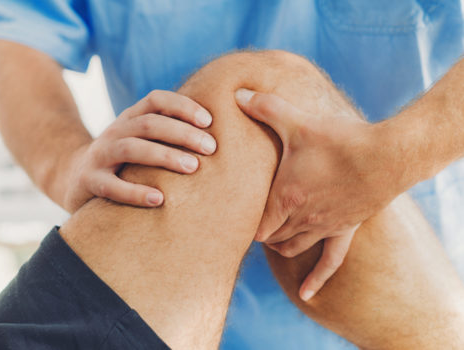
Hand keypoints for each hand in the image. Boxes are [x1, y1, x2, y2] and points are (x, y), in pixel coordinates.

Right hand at [63, 90, 216, 212]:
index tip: (209, 121)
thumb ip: (168, 136)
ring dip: (164, 156)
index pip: (156, 100)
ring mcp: (100, 155)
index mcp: (131, 118)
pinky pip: (111, 186)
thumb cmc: (125, 161)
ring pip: (131, 148)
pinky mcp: (89, 181)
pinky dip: (135, 192)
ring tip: (193, 167)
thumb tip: (217, 139)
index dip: (183, 106)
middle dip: (182, 133)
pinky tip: (160, 199)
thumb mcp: (142, 141)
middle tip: (211, 148)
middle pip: (149, 123)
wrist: (75, 177)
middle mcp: (115, 131)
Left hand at [236, 88, 400, 300]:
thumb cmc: (339, 139)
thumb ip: (265, 107)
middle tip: (253, 221)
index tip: (237, 214)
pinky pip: (330, 262)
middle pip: (270, 237)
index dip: (243, 222)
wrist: (386, 155)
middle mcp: (301, 218)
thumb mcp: (297, 120)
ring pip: (292, 248)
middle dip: (260, 231)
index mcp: (285, 197)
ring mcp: (324, 227)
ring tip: (273, 237)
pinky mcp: (345, 230)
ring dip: (279, 244)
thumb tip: (238, 92)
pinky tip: (307, 294)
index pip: (254, 224)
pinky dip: (316, 279)